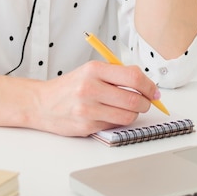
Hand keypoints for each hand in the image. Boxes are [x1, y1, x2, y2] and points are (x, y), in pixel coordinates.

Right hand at [35, 60, 159, 136]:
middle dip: (145, 103)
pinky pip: (114, 126)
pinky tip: (108, 115)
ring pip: (127, 116)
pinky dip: (116, 121)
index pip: (133, 77)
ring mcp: (88, 109)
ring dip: (133, 114)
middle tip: (145, 102)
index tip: (154, 91)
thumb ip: (116, 74)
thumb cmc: (70, 86)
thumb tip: (146, 84)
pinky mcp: (86, 126)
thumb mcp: (90, 71)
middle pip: (134, 99)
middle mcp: (90, 88)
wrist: (42, 103)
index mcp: (94, 69)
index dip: (149, 86)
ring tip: (126, 109)